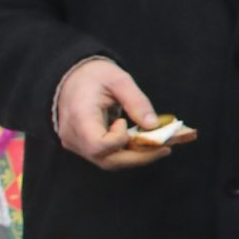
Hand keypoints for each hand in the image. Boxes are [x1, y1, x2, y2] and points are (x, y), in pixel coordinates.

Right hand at [53, 57, 169, 171]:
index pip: (97, 145)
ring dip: (136, 157)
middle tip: (166, 149)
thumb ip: (136, 101)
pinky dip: (128, 153)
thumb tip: (153, 125)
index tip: (124, 122)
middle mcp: (74, 136)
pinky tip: (145, 144)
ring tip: (161, 147)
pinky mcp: (83, 146)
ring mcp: (76, 143)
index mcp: (79, 117)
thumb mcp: (118, 80)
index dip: (117, 140)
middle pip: (106, 160)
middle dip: (139, 157)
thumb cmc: (94, 76)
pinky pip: (107, 156)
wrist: (72, 78)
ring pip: (108, 162)